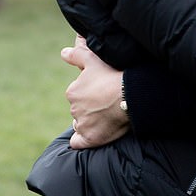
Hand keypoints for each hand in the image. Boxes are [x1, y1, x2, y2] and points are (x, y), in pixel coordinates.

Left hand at [61, 35, 129, 149]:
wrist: (131, 94)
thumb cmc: (114, 73)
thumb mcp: (94, 59)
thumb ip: (77, 55)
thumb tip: (63, 52)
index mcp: (72, 91)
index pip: (77, 94)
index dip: (89, 91)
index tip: (102, 89)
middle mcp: (74, 109)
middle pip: (79, 108)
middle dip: (89, 105)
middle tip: (107, 101)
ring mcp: (82, 125)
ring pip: (81, 123)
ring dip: (89, 120)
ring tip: (106, 114)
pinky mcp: (90, 138)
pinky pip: (79, 142)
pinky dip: (83, 138)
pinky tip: (92, 132)